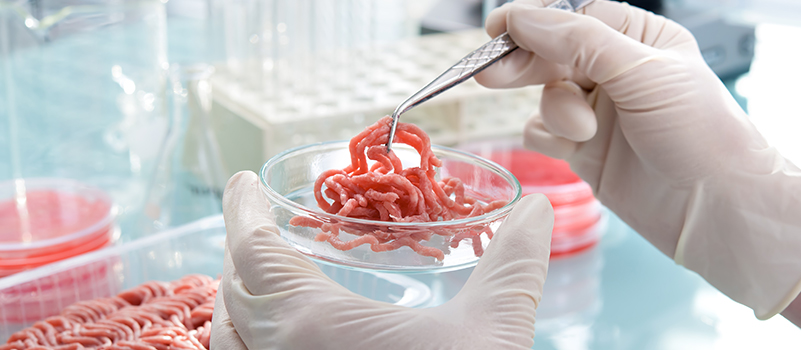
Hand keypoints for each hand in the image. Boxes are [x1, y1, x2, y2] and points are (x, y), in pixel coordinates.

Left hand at [210, 171, 554, 348]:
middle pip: (230, 294)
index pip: (250, 251)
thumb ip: (514, 264)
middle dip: (242, 254)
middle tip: (267, 229)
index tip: (243, 183)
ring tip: (267, 278)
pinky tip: (287, 341)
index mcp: (311, 328)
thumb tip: (536, 207)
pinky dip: (250, 344)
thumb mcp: (493, 334)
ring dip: (240, 302)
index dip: (241, 210)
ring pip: (229, 340)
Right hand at [476, 0, 800, 319]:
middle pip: (552, 53)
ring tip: (583, 131)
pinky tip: (572, 147)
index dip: (536, 20)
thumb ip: (578, 41)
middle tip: (492, 74)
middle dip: (524, 63)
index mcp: (640, 40)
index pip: (576, 16)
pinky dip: (549, 137)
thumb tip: (522, 18)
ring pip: (545, 95)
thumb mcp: (641, 72)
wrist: (714, 208)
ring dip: (557, 111)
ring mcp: (598, 113)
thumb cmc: (699, 133)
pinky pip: (543, 132)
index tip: (499, 27)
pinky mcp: (584, 150)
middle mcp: (617, 73)